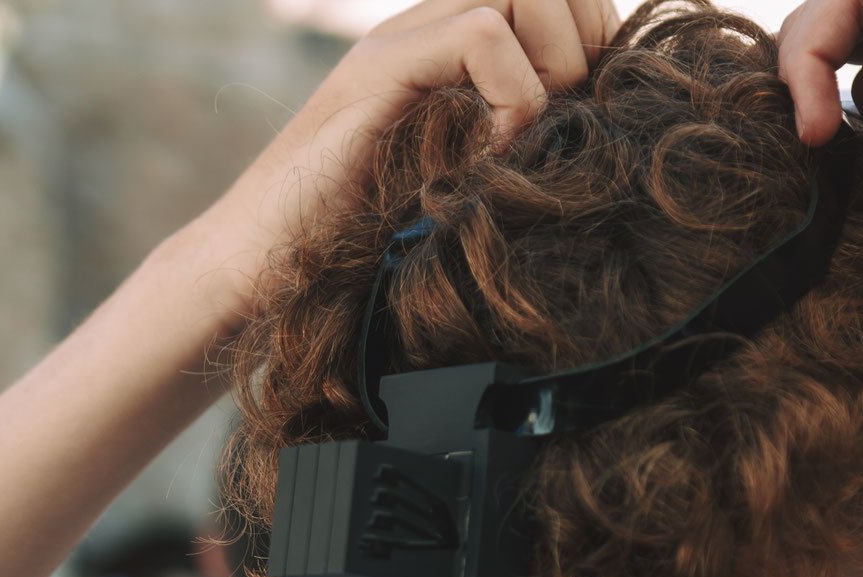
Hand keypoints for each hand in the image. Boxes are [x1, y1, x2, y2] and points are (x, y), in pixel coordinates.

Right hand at [181, 0, 618, 327]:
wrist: (262, 264)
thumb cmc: (365, 244)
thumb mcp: (467, 188)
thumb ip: (517, 149)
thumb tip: (600, 145)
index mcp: (452, 45)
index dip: (597, 36)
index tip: (592, 112)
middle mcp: (427, 26)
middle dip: (586, 41)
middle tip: (565, 121)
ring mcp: (401, 42)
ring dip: (553, 63)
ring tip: (525, 137)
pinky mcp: (380, 71)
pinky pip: (482, 34)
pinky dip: (514, 97)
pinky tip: (492, 156)